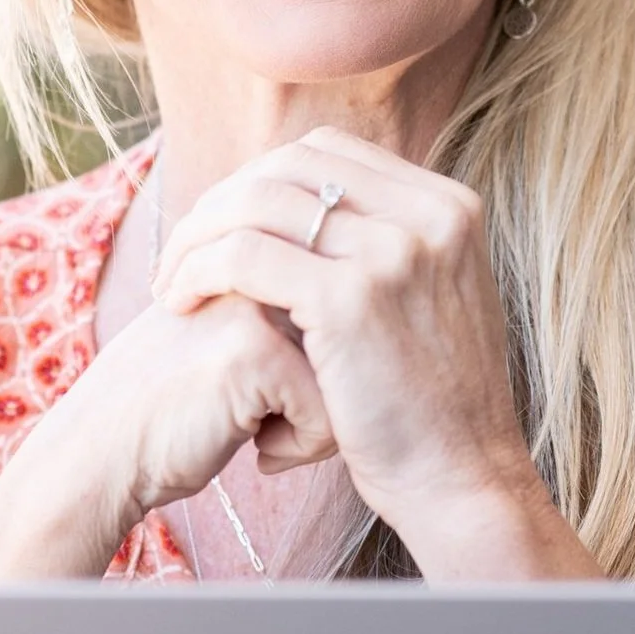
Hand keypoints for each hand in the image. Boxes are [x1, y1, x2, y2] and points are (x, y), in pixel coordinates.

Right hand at [0, 289, 334, 580]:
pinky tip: (257, 452)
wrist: (99, 454)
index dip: (323, 370)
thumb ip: (281, 316)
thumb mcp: (224, 342)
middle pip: (351, 338)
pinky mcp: (256, 352)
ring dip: (317, 423)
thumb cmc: (168, 412)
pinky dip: (302, 447)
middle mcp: (256, 267)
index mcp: (253, 255)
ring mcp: (254, 303)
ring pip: (349, 373)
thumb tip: (358, 322)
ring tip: (263, 435)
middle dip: (327, 394)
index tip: (271, 401)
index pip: (341, 311)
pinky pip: (330, 411)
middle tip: (272, 424)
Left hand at [151, 129, 599, 578]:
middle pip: (289, 167)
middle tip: (184, 251)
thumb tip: (317, 210)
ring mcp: (394, 252)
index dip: (263, 180)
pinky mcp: (351, 298)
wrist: (463, 480)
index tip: (226, 226)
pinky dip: (198, 269)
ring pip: (257, 204)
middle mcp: (429, 215)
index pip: (328, 153)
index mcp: (449, 206)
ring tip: (172, 281)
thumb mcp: (433, 303)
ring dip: (199, 235)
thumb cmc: (435, 410)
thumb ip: (389, 248)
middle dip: (223, 201)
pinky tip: (179, 301)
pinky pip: (244, 255)